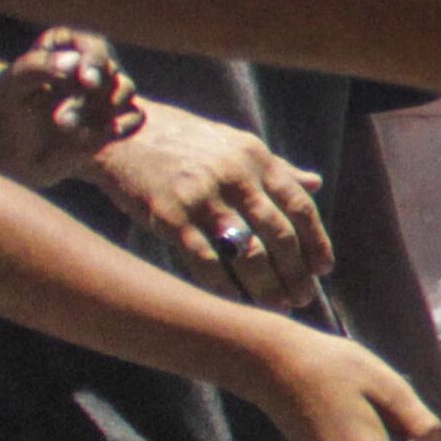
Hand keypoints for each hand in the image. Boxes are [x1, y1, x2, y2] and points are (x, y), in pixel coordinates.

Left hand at [0, 26, 138, 183]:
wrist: (17, 155)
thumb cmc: (10, 112)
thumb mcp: (12, 87)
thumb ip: (37, 67)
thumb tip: (75, 62)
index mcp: (65, 48)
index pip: (91, 43)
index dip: (93, 58)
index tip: (85, 78)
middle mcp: (90, 66)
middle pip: (108, 69)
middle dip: (88, 94)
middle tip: (62, 119)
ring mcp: (106, 92)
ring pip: (125, 90)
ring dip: (101, 111)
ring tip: (65, 127)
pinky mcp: (117, 119)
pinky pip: (135, 117)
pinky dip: (121, 126)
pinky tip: (96, 137)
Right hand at [90, 101, 333, 305]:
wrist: (118, 133)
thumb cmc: (183, 141)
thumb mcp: (234, 143)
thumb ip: (275, 167)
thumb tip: (316, 182)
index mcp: (255, 157)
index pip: (300, 206)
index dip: (316, 241)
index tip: (323, 269)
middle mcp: (234, 175)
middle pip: (279, 235)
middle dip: (296, 273)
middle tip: (303, 297)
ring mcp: (201, 196)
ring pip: (248, 253)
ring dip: (267, 287)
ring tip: (277, 306)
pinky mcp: (169, 216)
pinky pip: (206, 262)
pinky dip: (225, 287)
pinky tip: (236, 303)